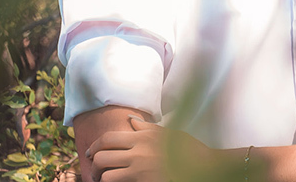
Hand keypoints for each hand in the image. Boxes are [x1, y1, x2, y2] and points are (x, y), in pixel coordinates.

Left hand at [87, 118, 212, 181]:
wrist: (205, 166)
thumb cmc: (189, 149)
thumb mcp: (169, 133)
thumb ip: (147, 127)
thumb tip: (130, 120)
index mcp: (143, 136)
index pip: (108, 138)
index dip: (95, 146)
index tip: (90, 153)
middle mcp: (139, 151)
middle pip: (102, 156)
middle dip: (94, 165)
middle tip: (95, 170)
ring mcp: (140, 169)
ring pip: (106, 175)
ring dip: (102, 179)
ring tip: (104, 180)